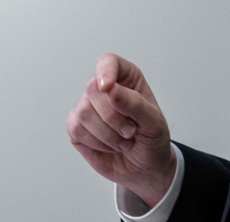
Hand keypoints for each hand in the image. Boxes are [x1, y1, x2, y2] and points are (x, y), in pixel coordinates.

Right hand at [66, 53, 176, 207]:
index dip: (105, 71)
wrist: (146, 168)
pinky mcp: (77, 127)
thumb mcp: (153, 121)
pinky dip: (96, 143)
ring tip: (122, 141)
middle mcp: (103, 90)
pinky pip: (76, 130)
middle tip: (131, 131)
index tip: (108, 87)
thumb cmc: (152, 139)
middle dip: (114, 117)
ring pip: (83, 112)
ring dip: (108, 135)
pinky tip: (108, 146)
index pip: (108, 62)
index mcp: (125, 79)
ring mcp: (87, 108)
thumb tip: (110, 89)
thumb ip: (134, 103)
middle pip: (92, 89)